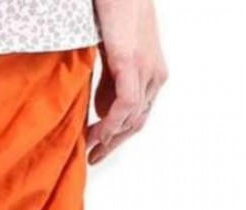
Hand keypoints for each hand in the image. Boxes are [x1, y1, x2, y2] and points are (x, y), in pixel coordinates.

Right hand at [87, 0, 168, 163]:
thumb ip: (111, 83)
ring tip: (89, 149)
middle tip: (93, 158)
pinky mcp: (133, 63)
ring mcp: (147, 70)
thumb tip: (102, 111)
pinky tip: (97, 133)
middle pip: (137, 122)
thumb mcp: (113, 57)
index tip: (97, 150)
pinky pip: (126, 105)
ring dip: (109, 138)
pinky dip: (111, 122)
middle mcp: (155, 75)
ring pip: (132, 117)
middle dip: (113, 144)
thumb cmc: (112, 15)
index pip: (137, 116)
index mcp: (153, 73)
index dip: (117, 137)